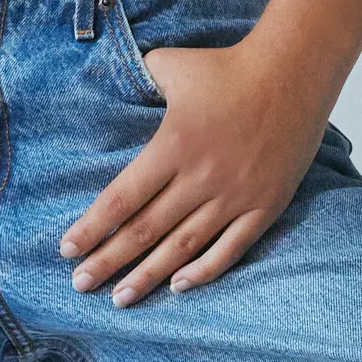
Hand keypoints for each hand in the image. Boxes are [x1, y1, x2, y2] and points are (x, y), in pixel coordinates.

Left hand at [59, 35, 330, 303]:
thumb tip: (107, 84)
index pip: (123, 198)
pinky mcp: (265, 205)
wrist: (295, 71)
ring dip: (148, 275)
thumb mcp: (171, 64)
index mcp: (173, 145)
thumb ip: (137, 80)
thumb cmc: (227, 66)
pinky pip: (231, 248)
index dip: (92, 228)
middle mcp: (201, 177)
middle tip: (81, 284)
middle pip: (145, 230)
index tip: (67, 250)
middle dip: (108, 261)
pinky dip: (204, 271)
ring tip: (120, 297)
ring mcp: (235, 195)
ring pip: (183, 246)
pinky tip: (177, 286)